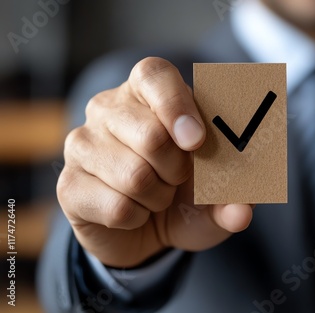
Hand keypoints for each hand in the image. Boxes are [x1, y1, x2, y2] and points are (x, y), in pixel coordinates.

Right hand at [57, 57, 252, 267]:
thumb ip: (236, 197)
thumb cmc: (184, 196)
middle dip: (177, 169)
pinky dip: (139, 218)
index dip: (177, 105)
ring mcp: (82, 144)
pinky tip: (134, 211)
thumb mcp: (217, 195)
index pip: (154, 75)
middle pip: (150, 135)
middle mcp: (109, 109)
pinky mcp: (68, 184)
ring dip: (159, 197)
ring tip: (156, 194)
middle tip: (177, 177)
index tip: (196, 141)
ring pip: (134, 176)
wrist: (146, 230)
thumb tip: (242, 211)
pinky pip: (117, 207)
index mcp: (147, 93)